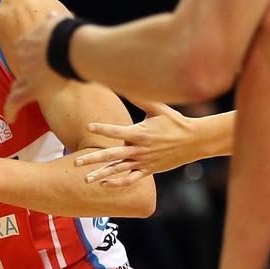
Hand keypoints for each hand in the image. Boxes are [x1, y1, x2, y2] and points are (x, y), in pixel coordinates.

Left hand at [4, 12, 68, 121]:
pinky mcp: (32, 89)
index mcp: (29, 42)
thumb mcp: (59, 23)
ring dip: (17, 92)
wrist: (69, 46)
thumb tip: (53, 14)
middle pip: (21, 68)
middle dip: (25, 75)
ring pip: (17, 85)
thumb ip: (54, 21)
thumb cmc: (68, 35)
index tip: (35, 60)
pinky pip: (17, 102)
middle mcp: (24, 58)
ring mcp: (27, 74)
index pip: (24, 50)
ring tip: (15, 102)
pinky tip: (10, 119)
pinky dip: (11, 110)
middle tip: (30, 82)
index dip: (29, 57)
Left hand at [74, 99, 200, 186]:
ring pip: (118, 170)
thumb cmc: (174, 121)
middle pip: (112, 155)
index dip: (102, 128)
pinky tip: (104, 184)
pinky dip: (118, 183)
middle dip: (93, 159)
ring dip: (101, 175)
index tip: (89, 126)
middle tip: (75, 162)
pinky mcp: (148, 170)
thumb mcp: (158, 108)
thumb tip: (127, 85)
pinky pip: (131, 179)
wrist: (194, 141)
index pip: (117, 131)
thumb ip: (140, 98)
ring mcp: (143, 162)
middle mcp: (139, 149)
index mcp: (140, 133)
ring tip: (85, 179)